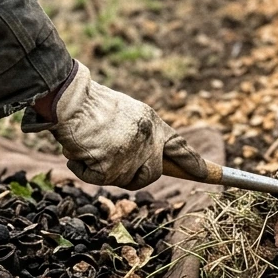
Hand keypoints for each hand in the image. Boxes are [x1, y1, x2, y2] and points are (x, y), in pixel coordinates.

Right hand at [24, 64, 206, 189]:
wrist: (68, 98)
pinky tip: (77, 150)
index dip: (195, 164)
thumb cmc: (89, 103)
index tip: (208, 174)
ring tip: (90, 145)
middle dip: (131, 174)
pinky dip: (81, 168)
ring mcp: (130, 154)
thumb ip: (139, 134)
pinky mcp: (110, 166)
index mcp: (152, 123)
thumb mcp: (126, 112)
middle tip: (108, 159)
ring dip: (103, 169)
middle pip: (150, 174)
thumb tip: (147, 159)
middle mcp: (147, 139)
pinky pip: (95, 178)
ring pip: (123, 180)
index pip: (179, 147)